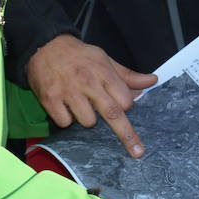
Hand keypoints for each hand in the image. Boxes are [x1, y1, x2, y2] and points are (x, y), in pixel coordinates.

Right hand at [26, 34, 156, 156]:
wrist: (45, 46)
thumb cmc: (79, 55)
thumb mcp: (105, 59)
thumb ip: (128, 75)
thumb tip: (153, 81)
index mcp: (104, 72)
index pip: (125, 99)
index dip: (126, 106)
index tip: (123, 106)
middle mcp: (88, 82)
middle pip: (112, 113)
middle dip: (127, 135)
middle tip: (137, 152)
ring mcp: (69, 92)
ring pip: (87, 122)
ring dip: (87, 119)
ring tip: (80, 104)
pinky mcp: (50, 99)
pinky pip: (65, 123)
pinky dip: (66, 119)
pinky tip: (64, 106)